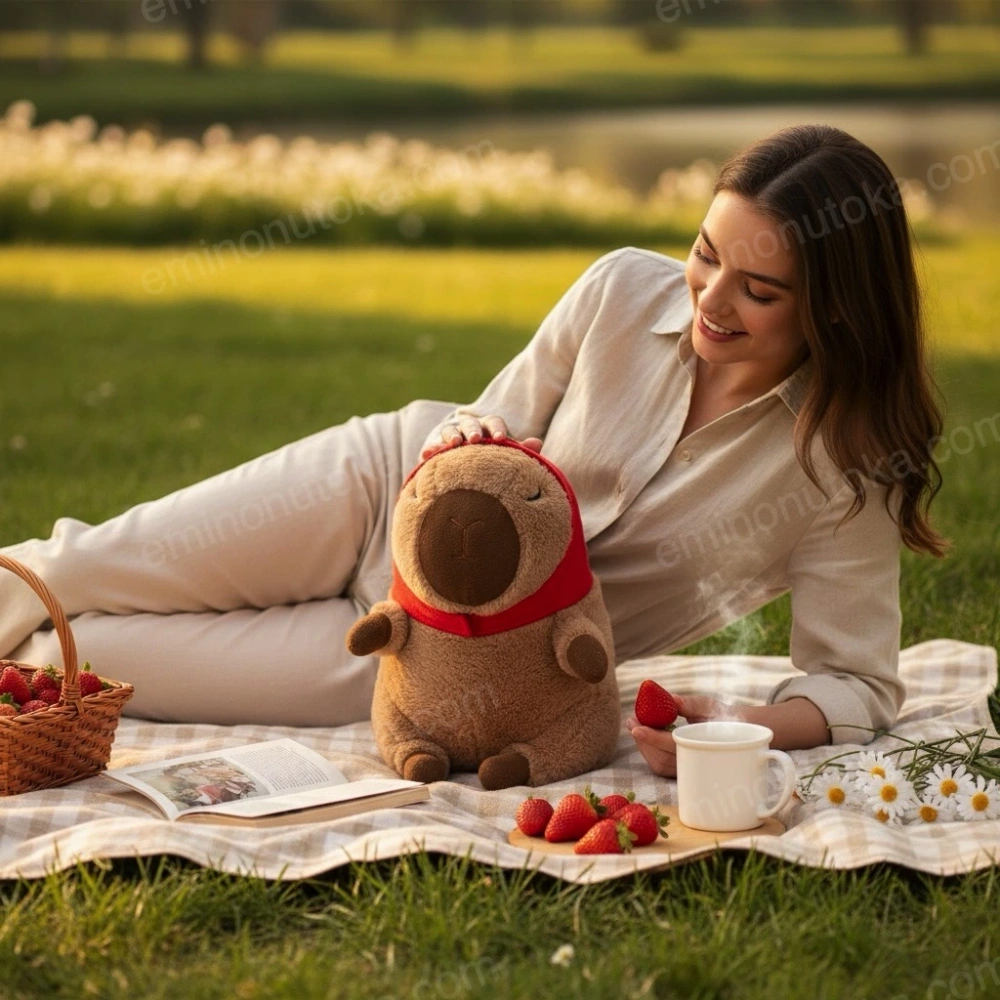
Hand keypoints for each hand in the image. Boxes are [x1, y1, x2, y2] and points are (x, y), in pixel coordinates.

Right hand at [421, 414, 542, 459]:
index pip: (495, 422)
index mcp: (490, 428)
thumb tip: (538, 443)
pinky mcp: (434, 445)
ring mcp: (450, 435)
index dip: (497, 429)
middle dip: (474, 430)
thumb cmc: (491, 459)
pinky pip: (431, 446)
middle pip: (472, 423)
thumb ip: (520, 450)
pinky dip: (430, 449)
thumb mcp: (505, 454)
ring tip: (454, 444)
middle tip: (475, 439)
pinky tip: (426, 454)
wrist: (463, 465)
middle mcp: (470, 428)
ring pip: (450, 430)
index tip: (500, 439)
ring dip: (452, 435)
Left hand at [625, 694, 746, 777]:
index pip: (673, 745)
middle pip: (661, 758)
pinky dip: (650, 750)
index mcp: (704, 746)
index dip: (653, 737)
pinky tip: (645, 735)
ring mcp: (690, 770)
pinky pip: (662, 765)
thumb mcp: (710, 706)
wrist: (739, 733)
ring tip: (636, 725)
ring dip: (644, 745)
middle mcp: (697, 762)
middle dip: (643, 740)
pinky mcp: (683, 770)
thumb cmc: (723, 716)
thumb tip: (672, 698)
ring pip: (659, 764)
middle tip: (631, 721)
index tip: (636, 727)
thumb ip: (691, 704)